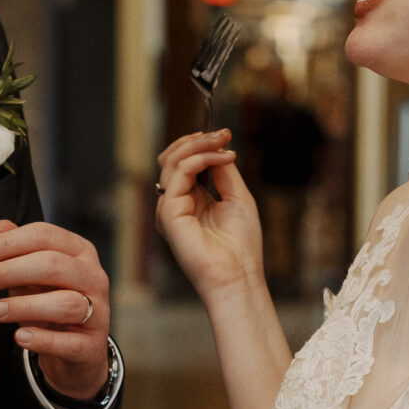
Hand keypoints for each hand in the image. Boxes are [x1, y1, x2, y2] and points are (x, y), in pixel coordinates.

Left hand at [0, 218, 111, 401]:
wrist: (74, 348)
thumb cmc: (51, 302)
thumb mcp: (32, 273)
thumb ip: (17, 250)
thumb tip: (0, 226)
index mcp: (80, 251)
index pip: (43, 235)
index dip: (7, 243)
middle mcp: (94, 277)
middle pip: (52, 265)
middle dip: (9, 271)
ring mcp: (98, 312)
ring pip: (64, 303)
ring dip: (24, 305)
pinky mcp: (92, 345)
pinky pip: (69, 343)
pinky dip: (42, 340)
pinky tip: (19, 336)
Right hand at [154, 129, 262, 302]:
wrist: (238, 275)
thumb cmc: (241, 246)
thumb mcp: (237, 198)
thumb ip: (224, 171)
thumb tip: (218, 146)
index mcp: (192, 200)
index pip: (185, 163)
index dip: (202, 144)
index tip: (225, 134)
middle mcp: (176, 203)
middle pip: (172, 158)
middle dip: (197, 139)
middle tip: (222, 134)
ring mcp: (169, 207)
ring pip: (172, 160)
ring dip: (200, 144)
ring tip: (224, 142)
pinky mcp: (168, 212)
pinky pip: (180, 172)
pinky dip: (201, 159)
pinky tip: (222, 158)